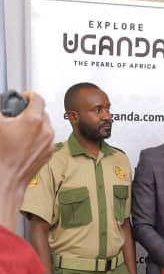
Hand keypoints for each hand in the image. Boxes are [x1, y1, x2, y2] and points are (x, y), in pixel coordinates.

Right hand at [0, 92, 54, 224]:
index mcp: (33, 120)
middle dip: (31, 111)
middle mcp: (46, 131)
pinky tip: (25, 141)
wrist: (6, 177)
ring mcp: (49, 143)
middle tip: (18, 115)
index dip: (29, 95)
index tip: (23, 97)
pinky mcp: (49, 153)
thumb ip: (2, 111)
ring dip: (35, 124)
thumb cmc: (1, 154)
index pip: (38, 99)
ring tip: (20, 129)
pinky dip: (38, 136)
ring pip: (46, 126)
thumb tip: (4, 107)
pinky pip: (46, 139)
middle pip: (43, 112)